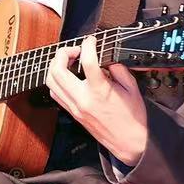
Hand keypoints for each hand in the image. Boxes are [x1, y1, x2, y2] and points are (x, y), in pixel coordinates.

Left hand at [46, 37, 149, 166]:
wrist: (130, 143)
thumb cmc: (133, 119)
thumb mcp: (133, 89)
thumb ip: (119, 70)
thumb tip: (106, 58)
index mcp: (100, 91)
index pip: (87, 62)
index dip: (88, 46)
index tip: (90, 41)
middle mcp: (83, 99)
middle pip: (58, 69)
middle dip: (62, 53)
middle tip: (74, 50)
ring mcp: (75, 107)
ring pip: (51, 81)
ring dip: (55, 66)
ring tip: (67, 61)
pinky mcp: (72, 113)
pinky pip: (54, 93)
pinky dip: (55, 80)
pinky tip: (65, 76)